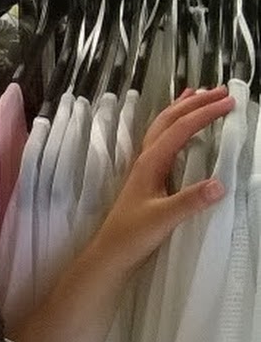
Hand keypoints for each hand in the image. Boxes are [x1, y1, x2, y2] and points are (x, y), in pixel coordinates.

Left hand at [91, 86, 233, 279]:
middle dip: (195, 103)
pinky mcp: (148, 176)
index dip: (204, 113)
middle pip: (169, 120)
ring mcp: (145, 166)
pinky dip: (174, 126)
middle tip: (222, 90)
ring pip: (163, 127)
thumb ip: (190, 202)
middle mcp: (146, 159)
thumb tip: (220, 184)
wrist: (112, 251)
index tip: (230, 103)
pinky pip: (162, 141)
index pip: (179, 129)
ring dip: (182, 109)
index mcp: (150, 163)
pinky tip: (181, 130)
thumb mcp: (164, 219)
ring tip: (199, 94)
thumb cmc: (133, 235)